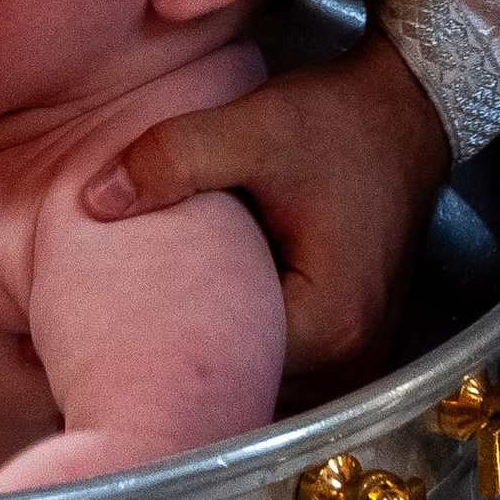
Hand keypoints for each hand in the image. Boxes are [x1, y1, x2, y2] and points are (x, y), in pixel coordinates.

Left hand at [77, 34, 451, 376]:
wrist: (404, 110)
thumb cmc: (339, 121)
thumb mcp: (252, 126)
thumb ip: (172, 159)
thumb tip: (95, 203)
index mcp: (327, 325)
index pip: (225, 371)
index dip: (164, 346)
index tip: (114, 322)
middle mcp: (353, 360)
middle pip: (246, 389)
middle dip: (192, 359)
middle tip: (124, 329)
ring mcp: (361, 360)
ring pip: (267, 385)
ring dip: (224, 358)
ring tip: (166, 321)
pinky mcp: (357, 344)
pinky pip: (289, 368)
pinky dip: (252, 346)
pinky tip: (217, 313)